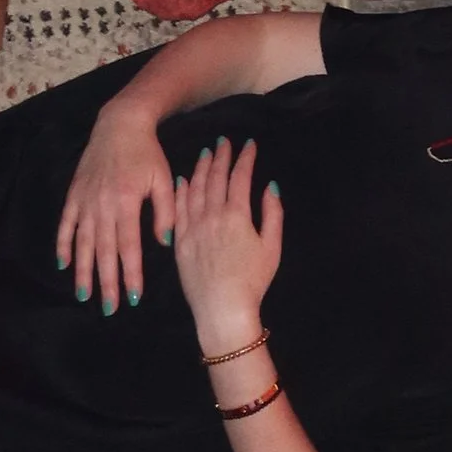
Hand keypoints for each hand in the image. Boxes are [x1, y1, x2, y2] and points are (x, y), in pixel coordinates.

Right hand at [56, 88, 177, 307]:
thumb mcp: (163, 178)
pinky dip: (63, 245)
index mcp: (127, 202)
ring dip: (84, 271)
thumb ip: (165, 211)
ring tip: (85, 295)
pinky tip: (63, 265)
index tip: (135, 296)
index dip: (131, 272)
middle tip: (109, 308)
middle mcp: (103, 205)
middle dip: (107, 282)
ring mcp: (85, 201)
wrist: (120, 124)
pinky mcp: (74, 196)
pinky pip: (65, 225)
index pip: (129, 246)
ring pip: (83, 243)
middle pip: (104, 251)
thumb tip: (165, 243)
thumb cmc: (147, 153)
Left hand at [171, 136, 285, 348]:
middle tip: (224, 141)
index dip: (245, 158)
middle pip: (216, 179)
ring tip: (206, 154)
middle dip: (221, 157)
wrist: (223, 309)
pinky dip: (181, 192)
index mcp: (237, 215)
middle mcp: (212, 216)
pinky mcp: (180, 243)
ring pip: (195, 190)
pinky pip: (178, 210)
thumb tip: (270, 186)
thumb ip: (272, 213)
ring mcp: (193, 229)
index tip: (248, 144)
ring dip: (201, 169)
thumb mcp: (272, 247)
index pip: (240, 178)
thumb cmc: (252, 281)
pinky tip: (183, 180)